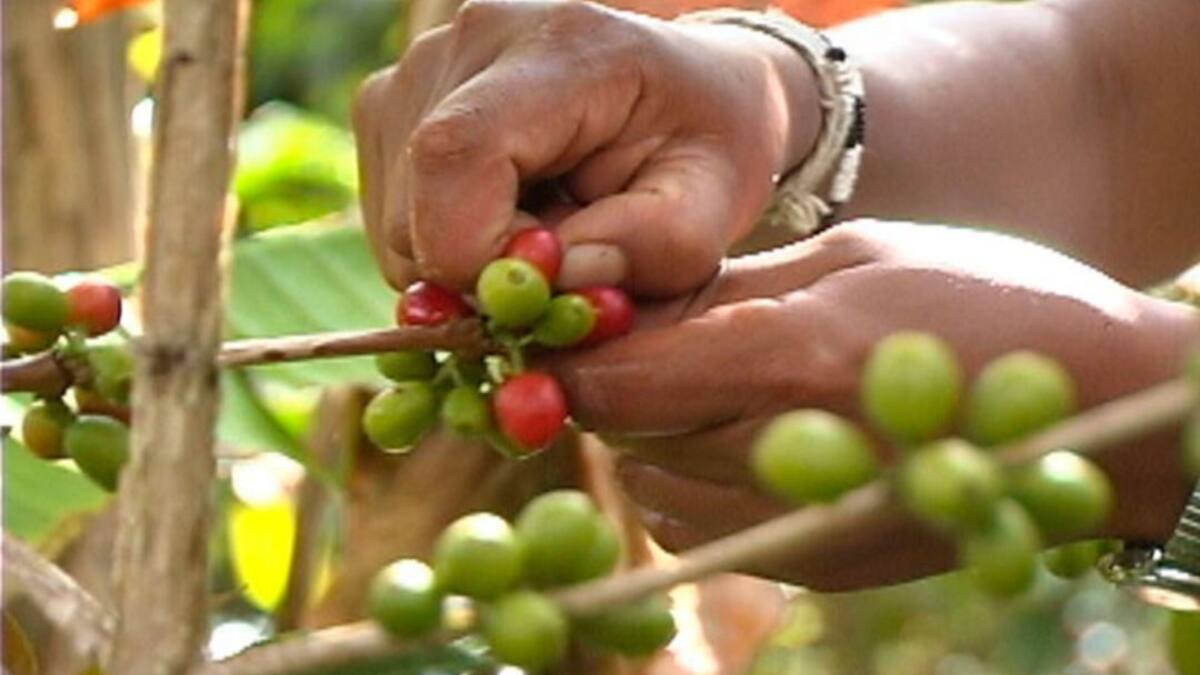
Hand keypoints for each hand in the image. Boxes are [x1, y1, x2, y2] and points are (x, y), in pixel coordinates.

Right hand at [353, 0, 817, 295]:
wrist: (688, 85)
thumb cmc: (706, 142)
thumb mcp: (716, 203)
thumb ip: (654, 246)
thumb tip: (552, 281)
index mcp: (559, 49)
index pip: (456, 154)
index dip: (477, 256)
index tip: (543, 297)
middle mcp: (469, 40)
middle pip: (414, 205)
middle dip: (480, 275)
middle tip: (561, 270)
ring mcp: (418, 67)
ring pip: (395, 222)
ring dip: (465, 263)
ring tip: (547, 230)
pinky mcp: (393, 104)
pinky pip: (391, 216)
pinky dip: (447, 245)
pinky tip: (512, 216)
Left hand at [548, 221, 1196, 588]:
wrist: (1092, 408)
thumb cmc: (983, 299)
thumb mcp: (855, 254)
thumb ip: (731, 288)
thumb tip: (631, 304)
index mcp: (796, 359)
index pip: (622, 384)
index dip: (574, 361)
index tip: (565, 333)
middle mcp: (788, 453)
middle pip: (626, 441)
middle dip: (612, 396)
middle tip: (639, 348)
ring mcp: (805, 523)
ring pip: (652, 495)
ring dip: (646, 444)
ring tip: (694, 394)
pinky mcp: (820, 563)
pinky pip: (702, 532)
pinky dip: (688, 488)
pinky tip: (734, 441)